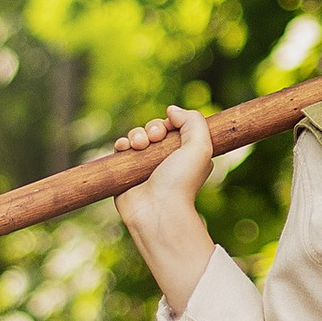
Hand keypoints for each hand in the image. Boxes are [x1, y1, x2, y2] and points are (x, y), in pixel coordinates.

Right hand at [113, 105, 217, 312]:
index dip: (170, 122)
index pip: (175, 127)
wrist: (158, 210)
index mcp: (186, 154)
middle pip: (154, 130)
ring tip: (139, 145)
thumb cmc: (182, 182)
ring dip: (136, 135)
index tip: (169, 127)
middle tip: (153, 137)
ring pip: (136, 137)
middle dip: (152, 127)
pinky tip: (125, 147)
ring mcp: (145, 166)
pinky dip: (121, 144)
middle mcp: (166, 160)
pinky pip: (121, 150)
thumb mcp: (201, 146)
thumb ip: (193, 121)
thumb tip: (172, 110)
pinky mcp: (126, 173)